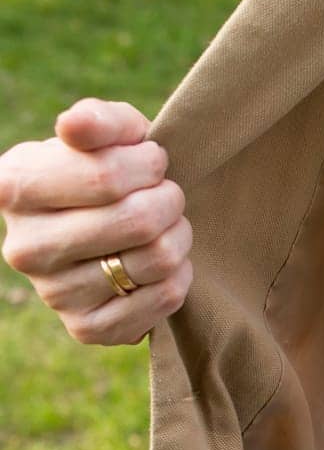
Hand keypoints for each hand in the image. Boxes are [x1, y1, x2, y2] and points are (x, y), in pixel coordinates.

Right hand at [0, 98, 191, 344]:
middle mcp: (24, 247)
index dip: (148, 164)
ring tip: (167, 225)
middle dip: (170, 200)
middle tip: (167, 195)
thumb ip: (99, 121)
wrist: (104, 226)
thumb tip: (76, 126)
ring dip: (180, 235)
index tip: (152, 161)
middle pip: (137, 221)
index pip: (106, 176)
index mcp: (14, 188)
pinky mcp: (87, 328)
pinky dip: (180, 276)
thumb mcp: (105, 134)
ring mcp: (53, 294)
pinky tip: (163, 262)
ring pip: (157, 260)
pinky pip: (164, 299)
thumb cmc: (108, 170)